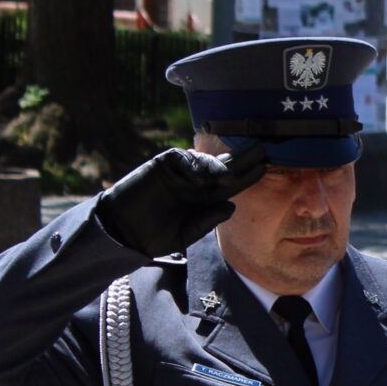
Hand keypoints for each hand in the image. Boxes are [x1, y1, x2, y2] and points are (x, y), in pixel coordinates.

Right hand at [94, 144, 268, 257]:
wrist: (122, 231)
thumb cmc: (153, 235)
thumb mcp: (185, 233)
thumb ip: (206, 220)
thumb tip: (231, 205)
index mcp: (204, 199)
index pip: (230, 184)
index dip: (247, 176)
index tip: (264, 168)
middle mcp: (195, 183)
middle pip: (222, 166)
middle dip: (240, 159)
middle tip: (261, 150)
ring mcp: (178, 173)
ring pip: (203, 160)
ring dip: (216, 165)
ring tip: (227, 176)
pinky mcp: (160, 165)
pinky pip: (179, 158)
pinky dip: (191, 164)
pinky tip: (198, 178)